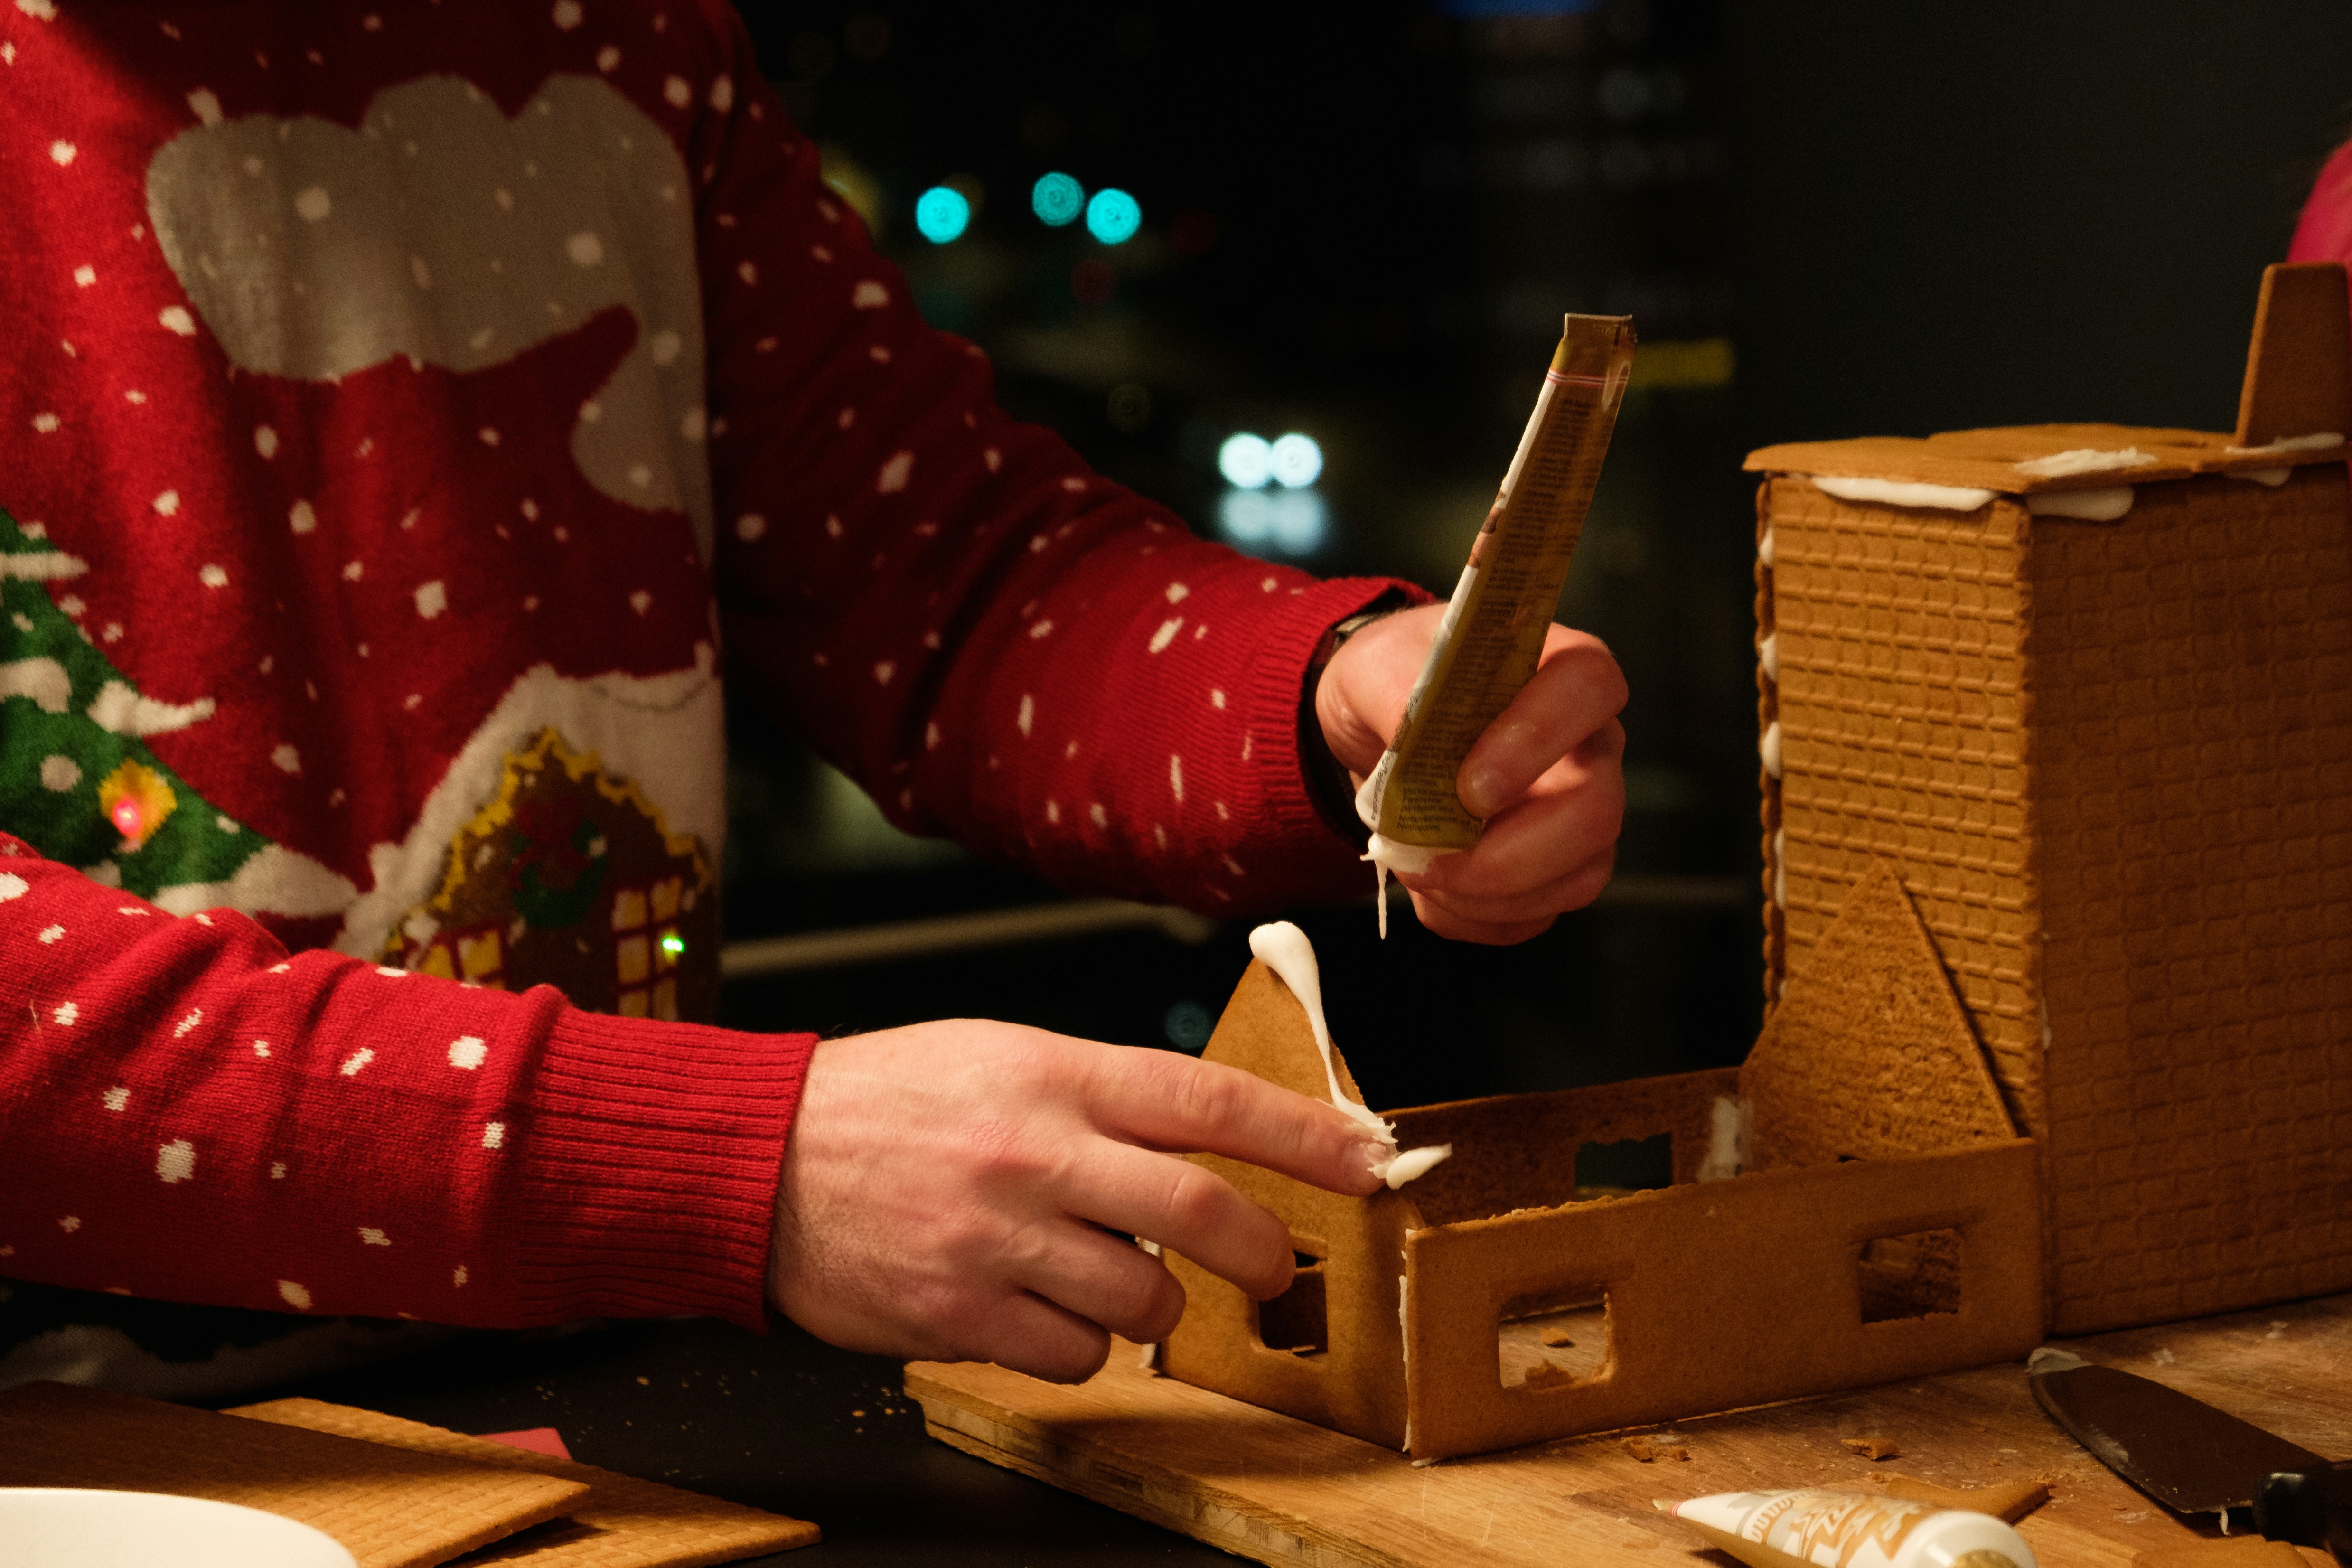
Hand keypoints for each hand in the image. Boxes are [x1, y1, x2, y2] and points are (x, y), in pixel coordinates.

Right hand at [767, 1020, 1387, 1381]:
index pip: (1211, 1100)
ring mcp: (998, 1237)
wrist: (762, 1158)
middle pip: (1202, 1209)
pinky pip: (1072, 1354)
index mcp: (1055, 1073)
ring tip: (1108, 1276)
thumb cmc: (892, 1103)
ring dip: (1155, 1303)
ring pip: (1143, 1298)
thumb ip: (1106, 1096)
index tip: (1369, 1160)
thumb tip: (1212, 1140)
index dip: (1306, 1134)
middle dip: (1264, 1250)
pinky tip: (1036, 1307)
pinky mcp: (960, 1311)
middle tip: (1277, 1267)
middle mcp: (1035, 1151)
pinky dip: (1079, 1344)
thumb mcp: (1006, 1057)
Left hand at [1317, 601, 1626, 944]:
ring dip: (1488, 895)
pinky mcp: (1555, 872)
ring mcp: (1580, 815)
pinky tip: (1431, 890)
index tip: (1468, 786)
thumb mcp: (1372, 667)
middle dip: (1509, 855)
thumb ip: (1393, 693)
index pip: (1590, 686)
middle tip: (1429, 858)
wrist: (1375, 731)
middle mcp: (1588, 746)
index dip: (1538, 738)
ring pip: (1579, 877)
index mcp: (1560, 670)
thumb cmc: (1392, 682)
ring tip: (1417, 870)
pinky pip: (1537, 916)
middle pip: (1597, 811)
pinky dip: (1474, 917)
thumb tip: (1407, 743)